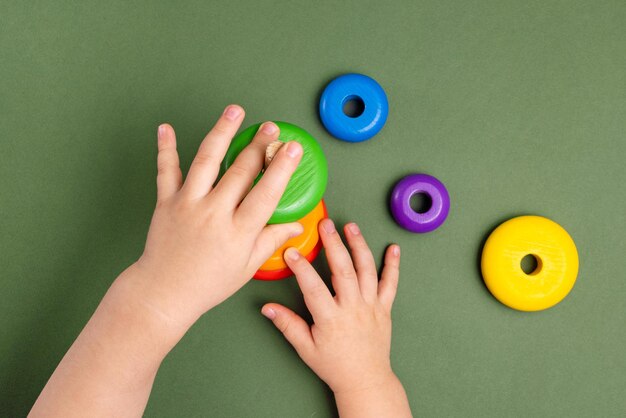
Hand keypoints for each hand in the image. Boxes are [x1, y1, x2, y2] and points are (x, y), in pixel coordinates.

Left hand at [132, 105, 303, 327]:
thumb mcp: (246, 267)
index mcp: (238, 231)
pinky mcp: (166, 202)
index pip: (266, 192)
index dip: (281, 168)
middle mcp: (214, 213)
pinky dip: (165, 148)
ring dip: (222, 132)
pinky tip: (165, 128)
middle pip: (240, 171)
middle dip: (259, 145)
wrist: (164, 292)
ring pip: (206, 160)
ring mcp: (188, 204)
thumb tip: (297, 226)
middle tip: (271, 127)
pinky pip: (166, 171)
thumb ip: (271, 241)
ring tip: (235, 111)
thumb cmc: (208, 283)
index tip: (292, 148)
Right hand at [261, 219, 400, 393]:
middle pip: (343, 271)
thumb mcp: (305, 348)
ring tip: (351, 226)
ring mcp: (371, 307)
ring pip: (367, 271)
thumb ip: (287, 324)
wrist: (365, 380)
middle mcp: (353, 309)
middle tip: (326, 224)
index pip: (313, 288)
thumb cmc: (334, 365)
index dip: (302, 268)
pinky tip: (394, 248)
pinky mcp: (384, 308)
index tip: (292, 251)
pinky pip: (390, 284)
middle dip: (334, 244)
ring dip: (359, 246)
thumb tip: (267, 307)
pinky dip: (393, 265)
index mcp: (331, 319)